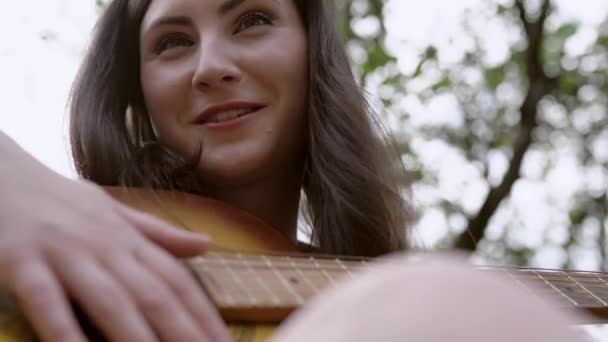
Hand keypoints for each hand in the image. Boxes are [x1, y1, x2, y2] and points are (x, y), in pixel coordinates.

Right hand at [0, 135, 231, 341]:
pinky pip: (46, 300)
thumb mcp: (114, 210)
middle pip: (153, 295)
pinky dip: (64, 330)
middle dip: (184, 332)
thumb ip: (158, 234)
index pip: (176, 281)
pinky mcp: (22, 259)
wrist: (3, 172)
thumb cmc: (62, 199)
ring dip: (137, 338)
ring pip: (110, 300)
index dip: (202, 314)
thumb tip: (206, 244)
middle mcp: (105, 245)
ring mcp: (65, 252)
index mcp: (128, 237)